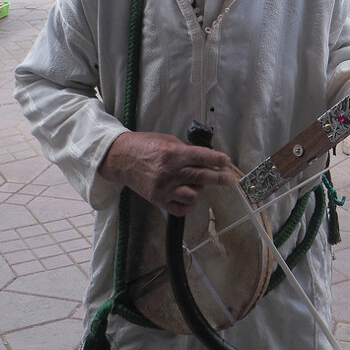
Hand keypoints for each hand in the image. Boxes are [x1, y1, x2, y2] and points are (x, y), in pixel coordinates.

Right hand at [99, 132, 234, 216]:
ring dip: (199, 190)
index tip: (226, 162)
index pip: (202, 158)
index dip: (217, 160)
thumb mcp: (167, 140)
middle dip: (219, 178)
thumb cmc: (145, 145)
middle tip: (229, 180)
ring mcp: (164, 188)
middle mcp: (170, 172)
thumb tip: (205, 158)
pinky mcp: (158, 200)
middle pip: (202, 177)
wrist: (121, 159)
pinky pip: (180, 208)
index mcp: (173, 154)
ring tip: (196, 184)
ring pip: (193, 195)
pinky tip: (189, 197)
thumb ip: (186, 150)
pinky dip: (188, 204)